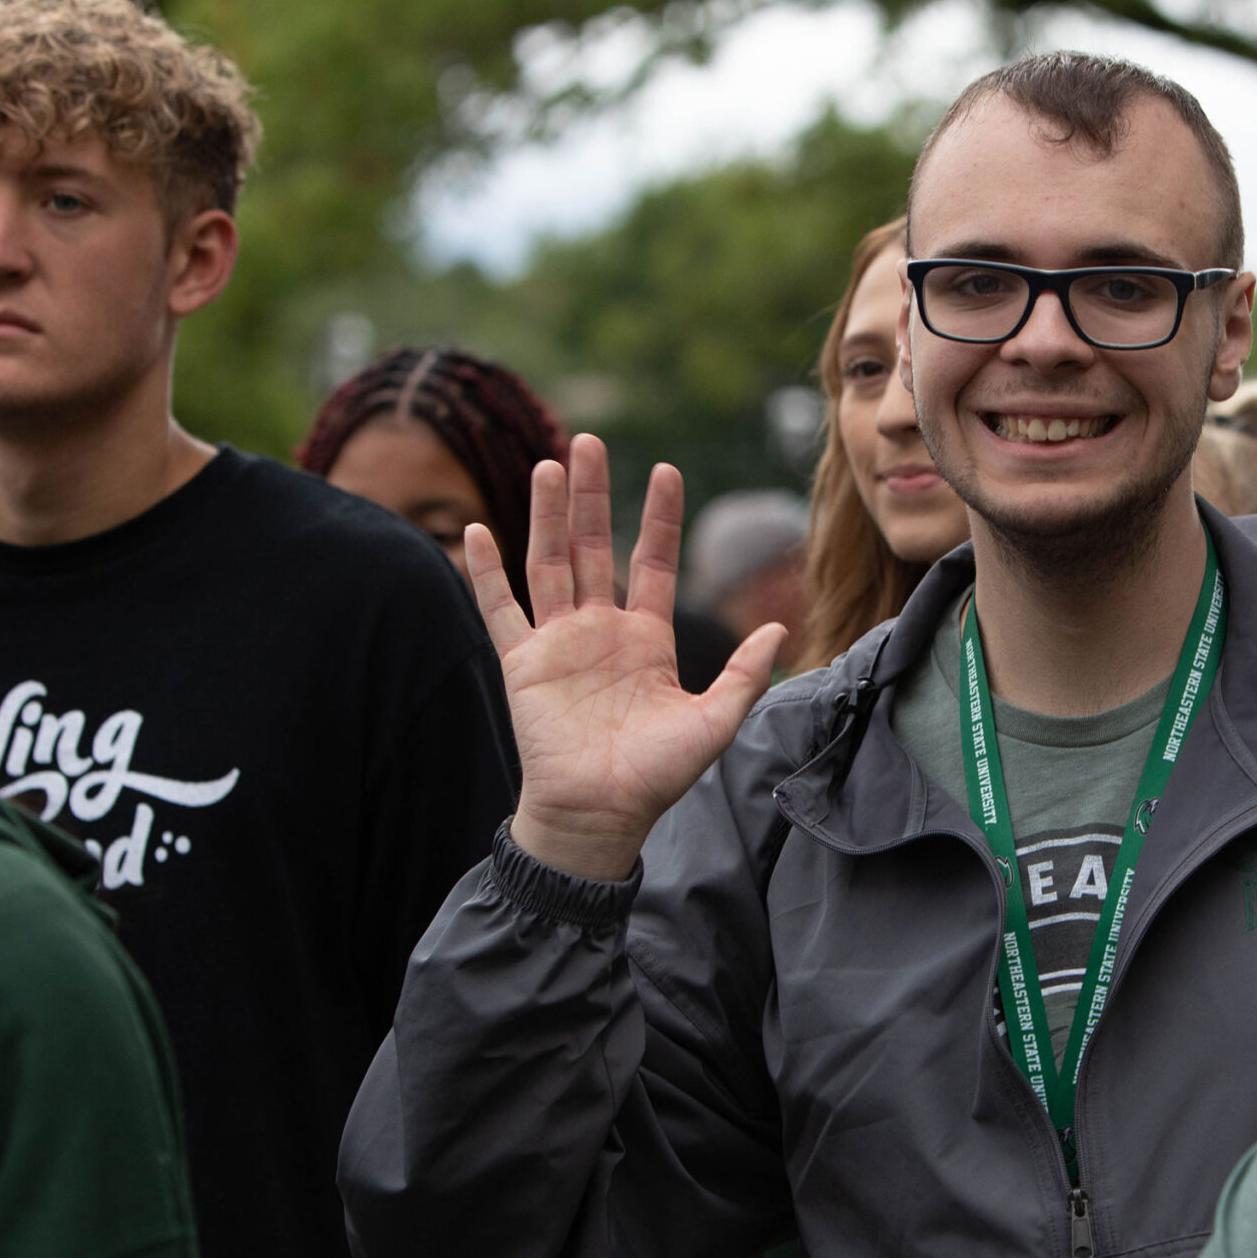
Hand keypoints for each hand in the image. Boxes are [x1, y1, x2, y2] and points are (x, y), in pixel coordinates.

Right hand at [472, 434, 785, 880]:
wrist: (601, 815)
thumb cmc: (656, 777)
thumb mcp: (714, 722)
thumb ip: (744, 674)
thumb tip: (777, 626)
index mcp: (645, 639)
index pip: (651, 562)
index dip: (657, 518)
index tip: (666, 471)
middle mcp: (600, 631)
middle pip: (592, 547)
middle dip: (591, 495)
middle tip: (588, 441)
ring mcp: (558, 643)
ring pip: (549, 563)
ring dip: (546, 515)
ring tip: (548, 465)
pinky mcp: (522, 664)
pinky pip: (500, 608)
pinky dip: (486, 571)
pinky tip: (479, 530)